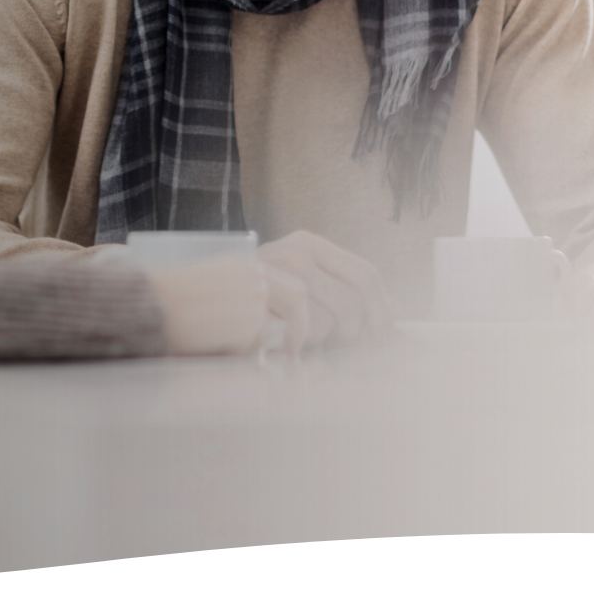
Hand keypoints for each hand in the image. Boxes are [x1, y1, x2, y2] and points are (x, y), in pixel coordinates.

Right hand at [147, 254, 312, 354]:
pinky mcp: (245, 323)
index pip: (291, 284)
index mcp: (243, 264)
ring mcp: (251, 300)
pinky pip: (249, 348)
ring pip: (269, 330)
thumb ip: (240, 295)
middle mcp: (252, 278)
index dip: (297, 311)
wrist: (146, 304)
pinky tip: (205, 341)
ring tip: (215, 340)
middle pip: (297, 300)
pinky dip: (231, 352)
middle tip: (291, 352)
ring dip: (249, 343)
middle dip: (299, 328)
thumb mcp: (210, 284)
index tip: (290, 332)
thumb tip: (268, 323)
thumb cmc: (167, 298)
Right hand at [258, 230, 395, 344]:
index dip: (380, 309)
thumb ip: (344, 290)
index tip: (380, 334)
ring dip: (326, 341)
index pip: (365, 275)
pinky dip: (302, 347)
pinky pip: (302, 334)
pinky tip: (288, 347)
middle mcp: (292, 256)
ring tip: (311, 345)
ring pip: (330, 320)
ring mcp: (274, 279)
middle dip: (359, 332)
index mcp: (306, 245)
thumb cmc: (254, 299)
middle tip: (349, 348)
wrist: (199, 303)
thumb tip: (394, 308)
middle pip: (353, 300)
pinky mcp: (259, 308)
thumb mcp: (301, 285)